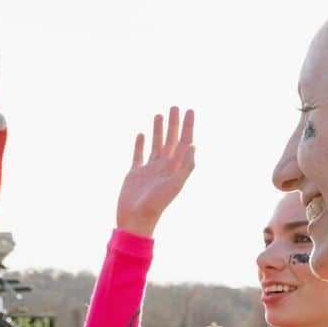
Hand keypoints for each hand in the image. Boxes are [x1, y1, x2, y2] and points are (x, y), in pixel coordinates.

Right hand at [116, 106, 194, 234]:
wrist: (135, 219)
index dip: (188, 127)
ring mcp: (149, 169)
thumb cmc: (155, 204)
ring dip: (158, 130)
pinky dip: (140, 144)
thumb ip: (185, 166)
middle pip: (171, 140)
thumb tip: (193, 145)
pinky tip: (142, 134)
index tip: (189, 111)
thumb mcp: (174, 185)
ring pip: (156, 145)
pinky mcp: (135, 173)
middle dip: (174, 124)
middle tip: (175, 106)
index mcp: (175, 168)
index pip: (184, 143)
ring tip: (159, 115)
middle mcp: (164, 167)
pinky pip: (138, 155)